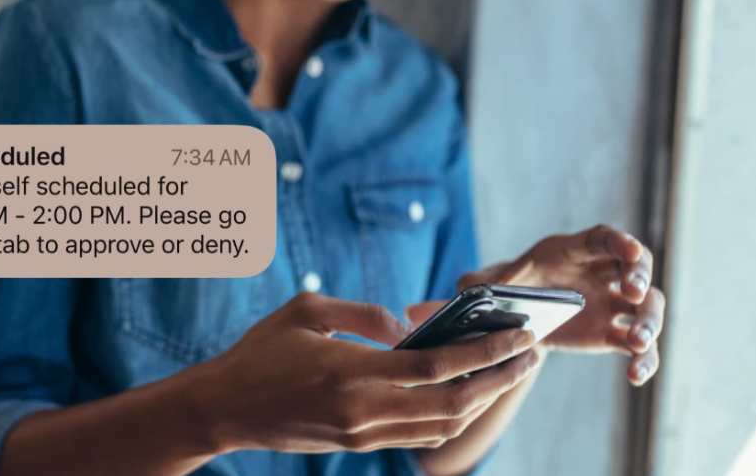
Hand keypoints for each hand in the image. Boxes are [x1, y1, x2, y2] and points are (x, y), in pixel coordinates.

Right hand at [189, 292, 541, 453]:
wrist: (225, 409)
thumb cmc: (261, 351)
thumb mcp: (307, 311)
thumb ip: (364, 314)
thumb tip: (409, 328)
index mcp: (353, 372)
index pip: (438, 365)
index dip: (485, 351)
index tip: (518, 334)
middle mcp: (365, 410)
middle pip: (453, 401)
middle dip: (499, 378)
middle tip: (530, 355)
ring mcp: (363, 434)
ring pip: (442, 425)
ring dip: (482, 400)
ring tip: (507, 372)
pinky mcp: (358, 444)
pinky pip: (419, 434)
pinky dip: (450, 414)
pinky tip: (464, 391)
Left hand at [456, 225, 665, 385]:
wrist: (515, 319)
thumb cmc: (504, 290)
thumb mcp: (486, 285)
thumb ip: (473, 286)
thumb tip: (445, 296)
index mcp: (571, 251)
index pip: (603, 238)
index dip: (620, 241)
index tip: (630, 250)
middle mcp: (599, 273)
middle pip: (636, 267)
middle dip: (639, 277)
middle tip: (633, 293)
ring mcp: (610, 303)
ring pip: (646, 306)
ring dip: (649, 321)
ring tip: (637, 341)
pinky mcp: (611, 333)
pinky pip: (638, 345)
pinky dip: (644, 359)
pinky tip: (636, 375)